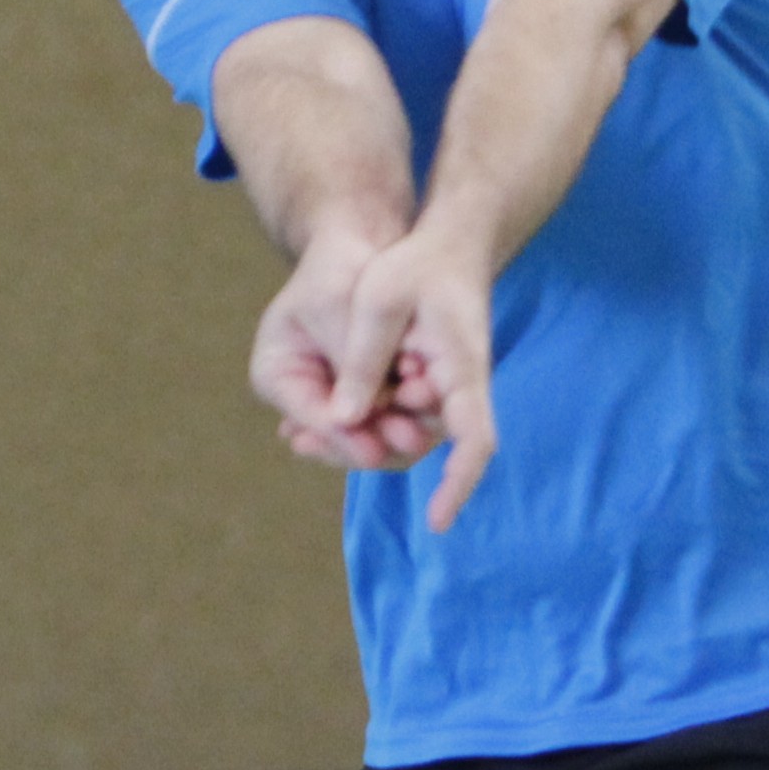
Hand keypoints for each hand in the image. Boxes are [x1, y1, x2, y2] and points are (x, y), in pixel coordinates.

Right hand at [249, 228, 445, 473]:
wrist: (362, 243)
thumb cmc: (339, 266)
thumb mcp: (337, 308)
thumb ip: (347, 364)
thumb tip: (352, 419)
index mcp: (275, 374)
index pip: (309, 418)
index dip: (343, 437)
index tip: (375, 449)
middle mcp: (300, 393)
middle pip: (334, 437)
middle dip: (372, 440)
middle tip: (408, 443)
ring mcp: (332, 395)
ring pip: (362, 433)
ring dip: (393, 432)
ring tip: (419, 434)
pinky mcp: (363, 392)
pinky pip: (383, 418)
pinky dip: (405, 416)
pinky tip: (427, 419)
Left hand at [328, 224, 498, 528]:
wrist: (449, 246)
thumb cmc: (418, 266)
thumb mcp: (380, 302)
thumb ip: (364, 361)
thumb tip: (343, 421)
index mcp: (463, 369)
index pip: (475, 441)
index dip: (459, 485)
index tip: (437, 523)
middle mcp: (460, 392)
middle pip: (415, 446)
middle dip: (360, 453)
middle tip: (298, 441)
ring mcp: (442, 394)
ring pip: (396, 438)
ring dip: (348, 440)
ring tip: (293, 434)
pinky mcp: (422, 392)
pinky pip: (388, 419)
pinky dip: (352, 423)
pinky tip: (306, 422)